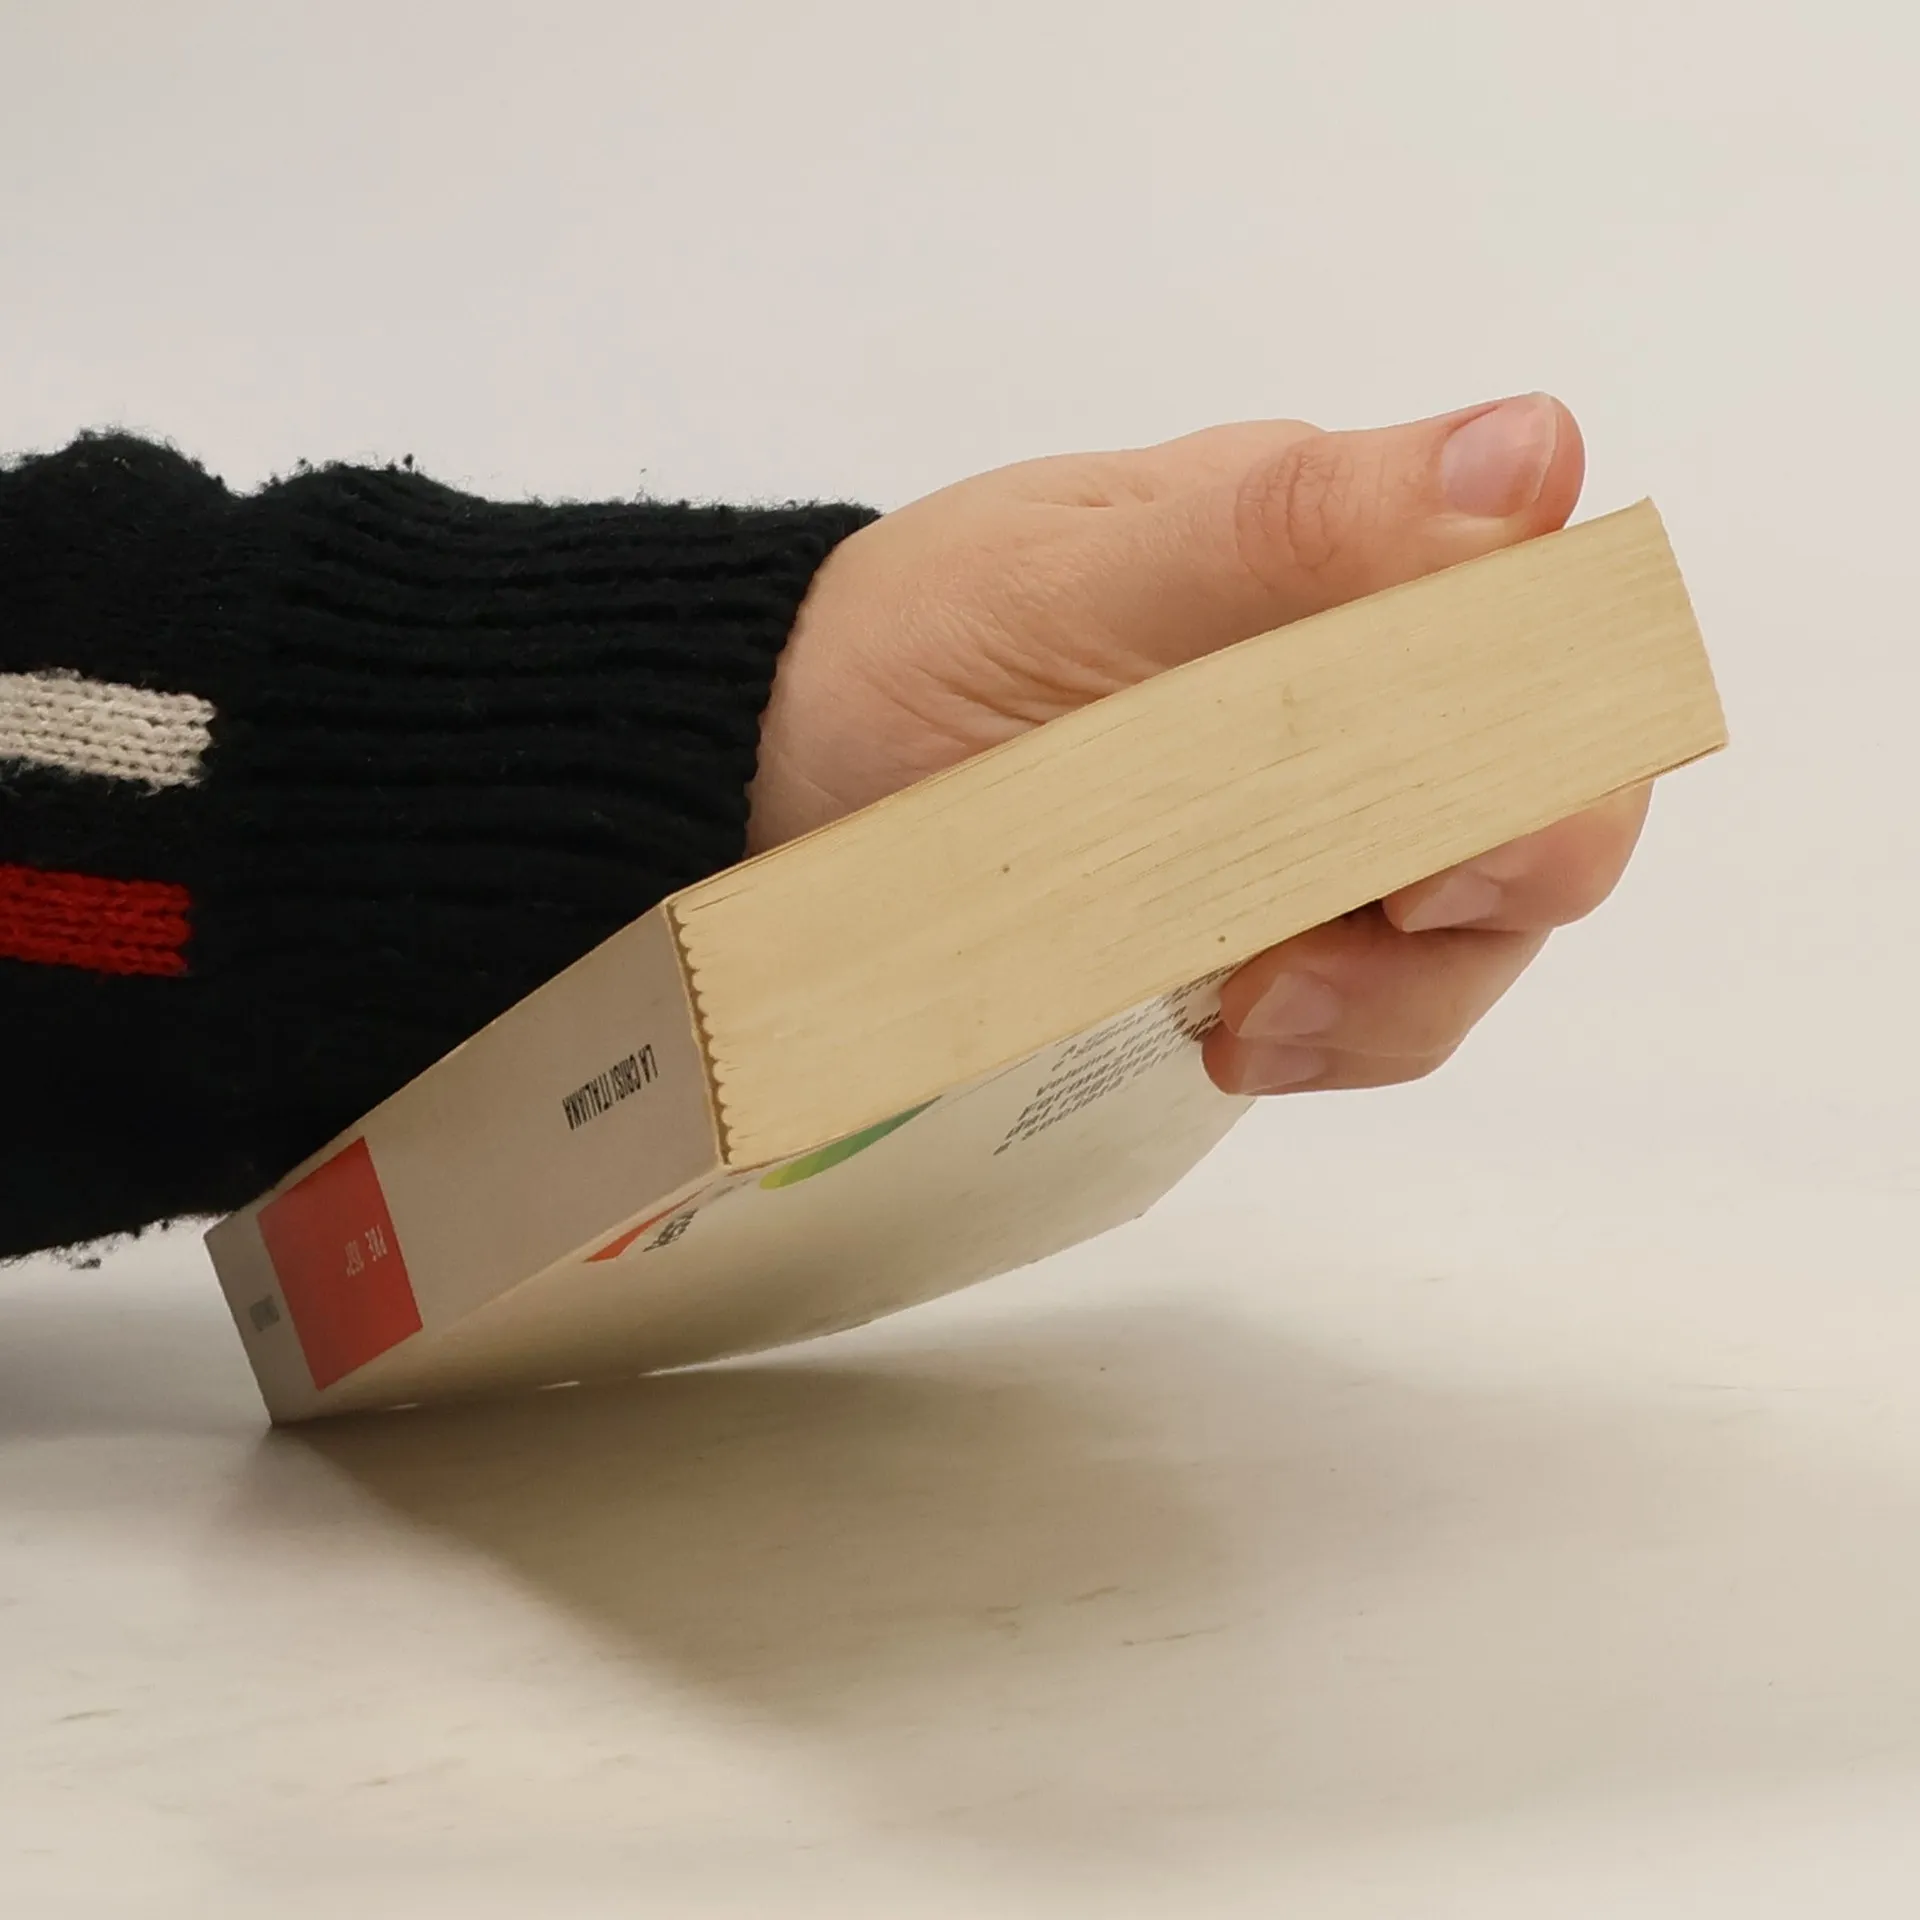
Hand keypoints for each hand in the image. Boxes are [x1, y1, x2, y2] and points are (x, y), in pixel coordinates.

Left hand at [748, 394, 1647, 1096]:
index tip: (1463, 838)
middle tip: (1356, 943)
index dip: (1565, 743)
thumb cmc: (911, 648)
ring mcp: (1317, 824)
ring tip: (1246, 1016)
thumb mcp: (1075, 578)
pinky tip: (1228, 1037)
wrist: (772, 779)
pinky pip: (1367, 1008)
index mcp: (1340, 558)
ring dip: (1393, 997)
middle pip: (1542, 805)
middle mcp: (1359, 691)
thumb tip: (1536, 451)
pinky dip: (1324, 1040)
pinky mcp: (1266, 932)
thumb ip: (1291, 528)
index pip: (1549, 640)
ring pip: (1468, 933)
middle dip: (1483, 895)